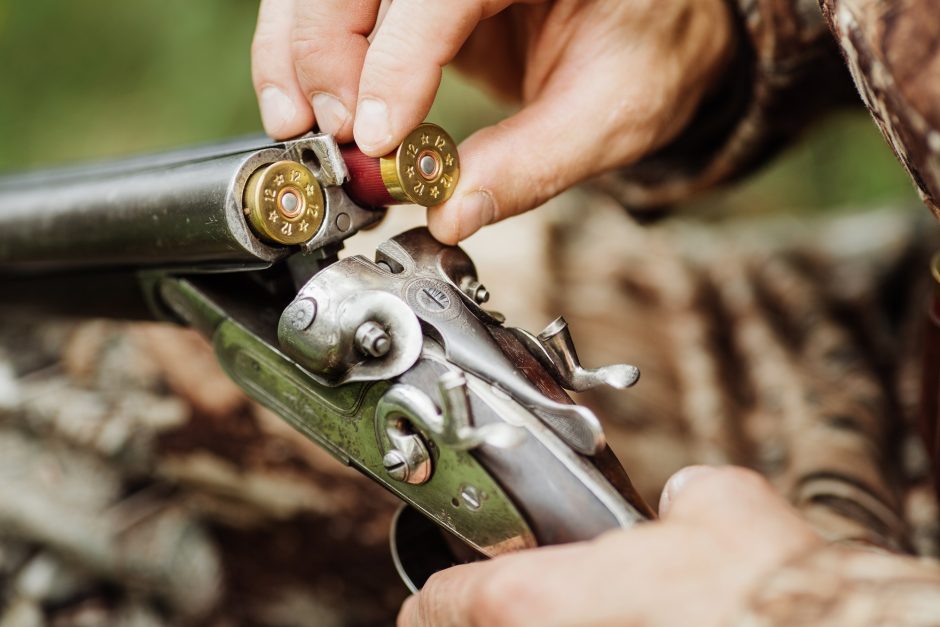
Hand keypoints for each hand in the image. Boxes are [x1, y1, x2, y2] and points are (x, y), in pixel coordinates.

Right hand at [251, 0, 733, 242]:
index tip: (379, 137)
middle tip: (335, 135)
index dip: (398, 59)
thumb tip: (448, 214)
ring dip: (298, 51)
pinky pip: (332, 1)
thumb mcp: (613, 112)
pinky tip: (304, 104)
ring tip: (301, 124)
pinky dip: (304, 51)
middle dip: (328, 51)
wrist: (657, 20)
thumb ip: (531, 163)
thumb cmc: (652, 48)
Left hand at [397, 466, 821, 626]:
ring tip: (578, 617)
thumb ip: (681, 500)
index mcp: (536, 604)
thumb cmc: (762, 590)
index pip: (441, 607)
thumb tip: (688, 504)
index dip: (436, 601)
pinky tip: (628, 626)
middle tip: (516, 612)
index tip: (436, 601)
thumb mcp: (716, 506)